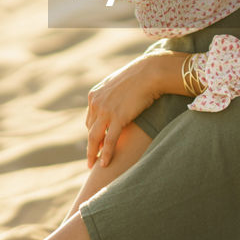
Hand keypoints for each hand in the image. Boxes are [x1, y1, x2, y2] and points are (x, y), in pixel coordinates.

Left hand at [84, 52, 169, 167]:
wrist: (149, 73)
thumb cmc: (139, 77)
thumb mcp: (118, 85)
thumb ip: (112, 96)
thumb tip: (115, 103)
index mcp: (94, 95)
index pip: (90, 119)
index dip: (94, 132)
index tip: (96, 144)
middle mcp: (96, 103)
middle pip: (90, 130)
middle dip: (91, 145)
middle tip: (91, 159)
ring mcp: (105, 110)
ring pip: (95, 138)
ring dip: (93, 154)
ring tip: (93, 166)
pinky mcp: (118, 117)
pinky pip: (109, 140)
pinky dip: (106, 153)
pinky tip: (105, 164)